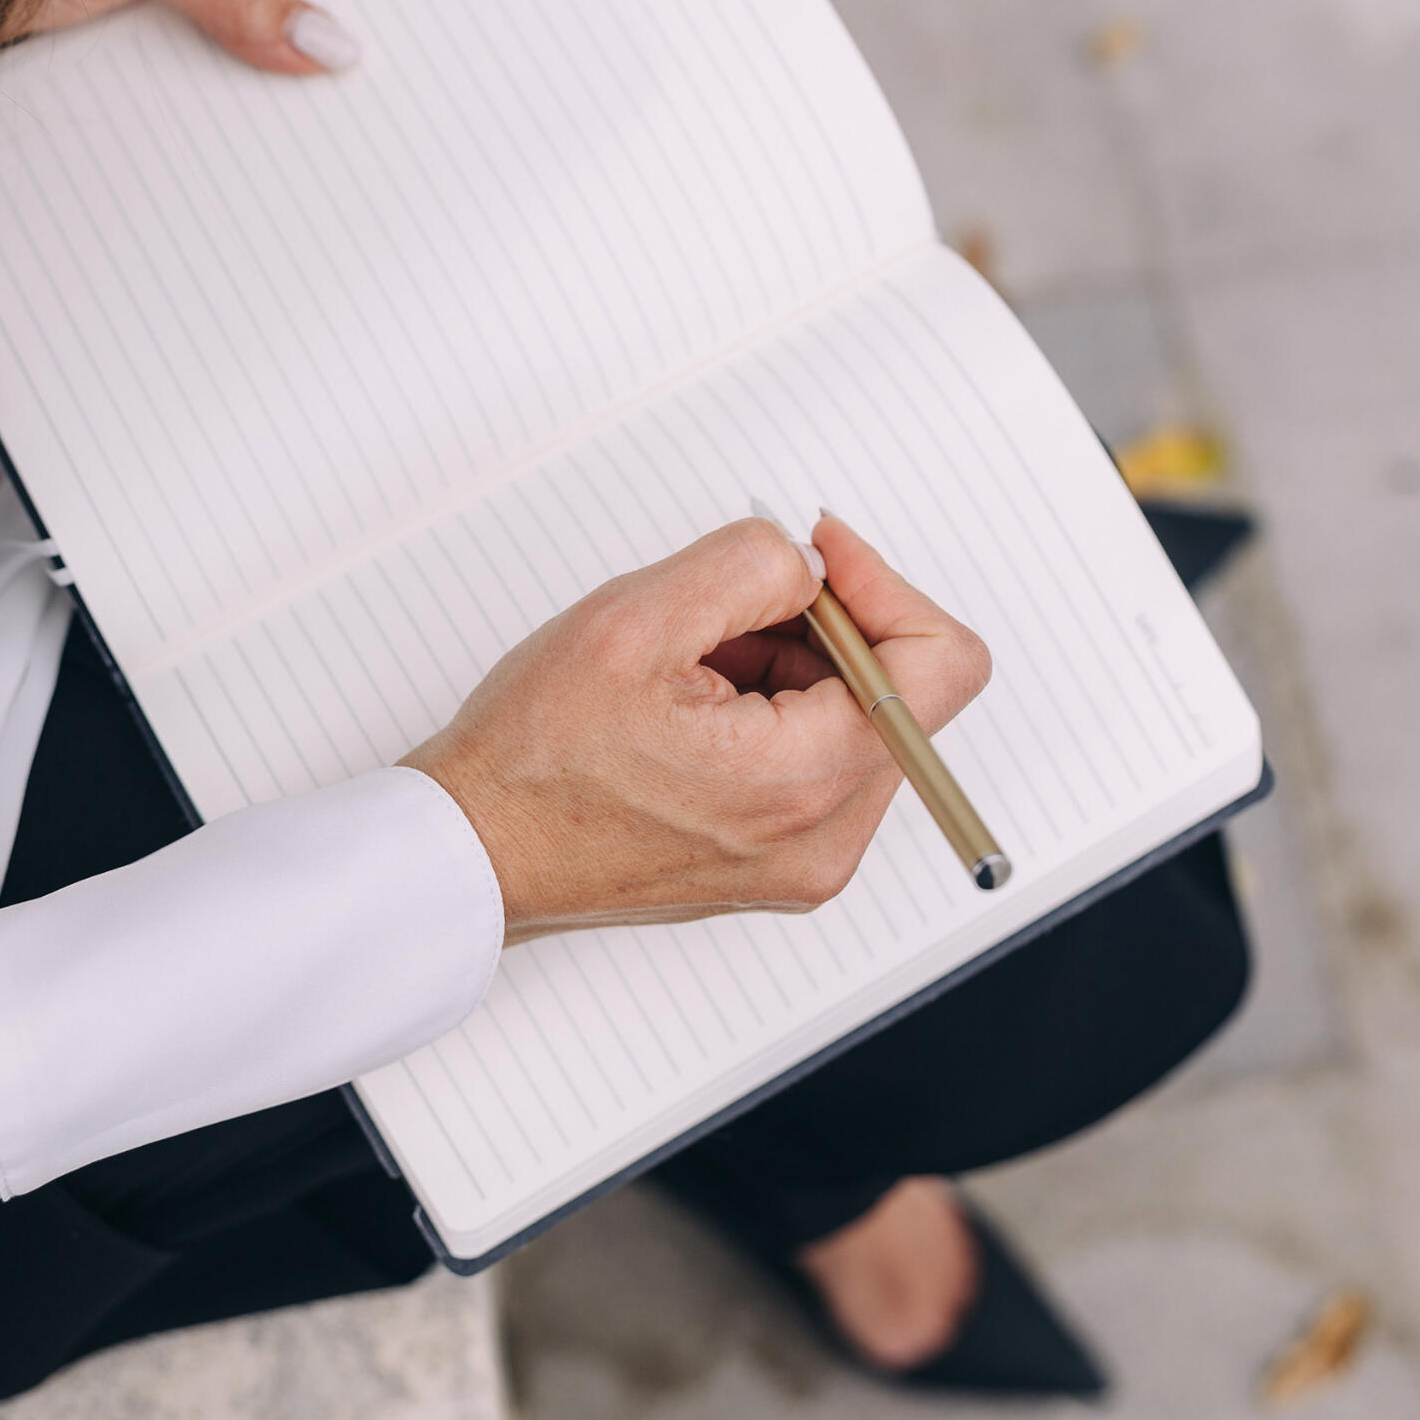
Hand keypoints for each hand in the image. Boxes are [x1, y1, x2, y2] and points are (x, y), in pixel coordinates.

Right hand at [413, 513, 991, 939]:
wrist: (476, 852)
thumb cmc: (535, 758)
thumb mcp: (638, 619)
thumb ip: (752, 565)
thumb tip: (815, 562)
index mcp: (806, 784)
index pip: (943, 665)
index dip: (885, 586)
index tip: (818, 556)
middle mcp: (826, 839)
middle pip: (896, 690)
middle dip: (820, 627)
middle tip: (721, 612)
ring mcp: (806, 860)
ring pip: (854, 719)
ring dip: (789, 666)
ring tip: (688, 668)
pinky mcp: (778, 863)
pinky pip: (816, 759)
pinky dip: (771, 710)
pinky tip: (688, 705)